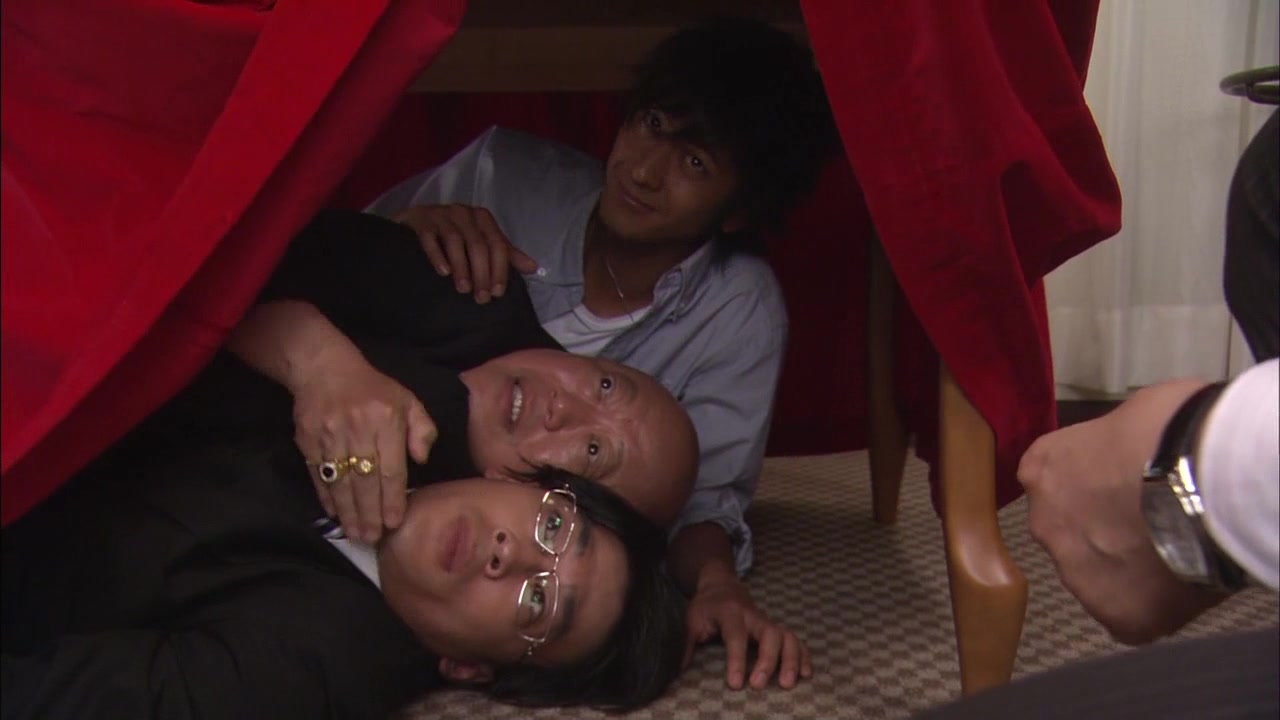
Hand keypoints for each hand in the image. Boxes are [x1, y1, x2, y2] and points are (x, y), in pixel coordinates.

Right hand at [291, 351, 436, 543]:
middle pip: (365, 480)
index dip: (392, 498)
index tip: (395, 522)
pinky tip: (334, 514)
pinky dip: (326, 497)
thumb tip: (422, 459)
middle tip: (373, 538)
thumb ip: (422, 429)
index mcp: (386, 420)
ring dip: (348, 512)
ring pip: (341, 482)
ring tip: (356, 534)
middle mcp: (358, 429)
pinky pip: (319, 475)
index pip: (391, 468)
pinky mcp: (308, 439)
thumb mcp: (407, 400)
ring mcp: (330, 435)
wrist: (323, 368)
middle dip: (370, 513)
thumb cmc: (372, 388)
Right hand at [395, 204, 538, 302]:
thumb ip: (506, 254)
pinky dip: (437, 255)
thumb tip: (534, 267)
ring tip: (463, 289)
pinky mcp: (421, 220)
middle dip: (482, 273)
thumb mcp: (482, 241)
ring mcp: (441, 214)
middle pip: (478, 245)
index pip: (497, 244)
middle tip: (480, 298)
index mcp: (482, 218)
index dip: (499, 269)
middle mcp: (464, 213)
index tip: (497, 293)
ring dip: (462, 267)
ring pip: (455, 241)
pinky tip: (443, 272)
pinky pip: (430, 237)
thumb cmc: (455, 234)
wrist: (415, 221)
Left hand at [683, 570, 811, 689]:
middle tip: (760, 686)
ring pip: (787, 636)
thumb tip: (678, 673)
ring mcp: (767, 622)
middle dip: (768, 661)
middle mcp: (753, 616)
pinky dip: (803, 656)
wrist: (722, 586)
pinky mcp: (776, 628)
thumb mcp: (691, 620)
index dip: (737, 660)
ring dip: (792, 660)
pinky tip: (806, 675)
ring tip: (788, 684)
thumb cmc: (706, 607)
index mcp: (730, 613)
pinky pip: (796, 640)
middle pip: (770, 634)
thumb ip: (686, 645)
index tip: (736, 684)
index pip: (736, 636)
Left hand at [1018, 379, 1226, 643]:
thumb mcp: (1128, 416)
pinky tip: (1180, 581)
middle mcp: (1044, 522)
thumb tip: (1129, 453)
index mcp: (1041, 469)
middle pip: (1069, 536)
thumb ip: (1111, 446)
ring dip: (1126, 571)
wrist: (1198, 476)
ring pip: (1096, 579)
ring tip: (1172, 552)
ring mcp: (1074, 572)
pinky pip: (1130, 614)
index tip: (1122, 492)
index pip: (1053, 486)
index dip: (1092, 491)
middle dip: (1104, 533)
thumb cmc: (1168, 428)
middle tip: (1151, 524)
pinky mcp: (1115, 614)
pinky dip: (1153, 604)